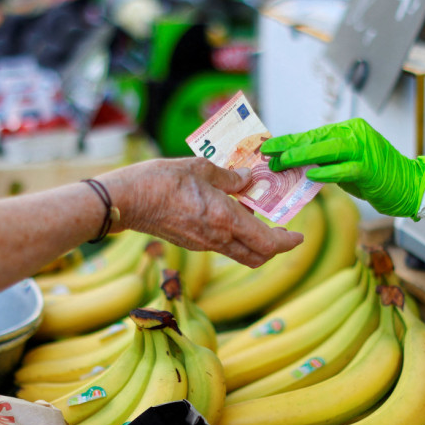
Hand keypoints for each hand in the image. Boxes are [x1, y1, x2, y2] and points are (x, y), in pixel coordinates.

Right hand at [97, 157, 303, 267]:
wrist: (126, 200)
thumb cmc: (160, 180)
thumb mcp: (200, 168)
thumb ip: (229, 177)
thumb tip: (248, 179)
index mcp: (225, 220)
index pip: (268, 243)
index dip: (288, 242)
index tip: (299, 236)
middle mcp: (218, 238)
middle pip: (258, 256)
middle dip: (276, 247)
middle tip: (283, 230)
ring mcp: (204, 244)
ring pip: (241, 253)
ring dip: (255, 241)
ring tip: (257, 216)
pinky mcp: (191, 243)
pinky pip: (223, 246)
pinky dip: (236, 236)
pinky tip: (231, 214)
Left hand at [260, 118, 424, 217]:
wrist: (411, 185)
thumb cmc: (376, 177)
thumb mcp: (347, 165)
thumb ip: (325, 162)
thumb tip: (294, 166)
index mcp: (348, 130)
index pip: (312, 134)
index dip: (288, 140)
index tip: (267, 146)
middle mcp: (355, 134)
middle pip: (316, 138)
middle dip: (289, 145)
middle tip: (266, 152)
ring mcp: (364, 149)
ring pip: (328, 149)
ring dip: (303, 155)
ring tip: (283, 161)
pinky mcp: (370, 167)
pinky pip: (345, 169)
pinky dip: (327, 172)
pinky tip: (311, 176)